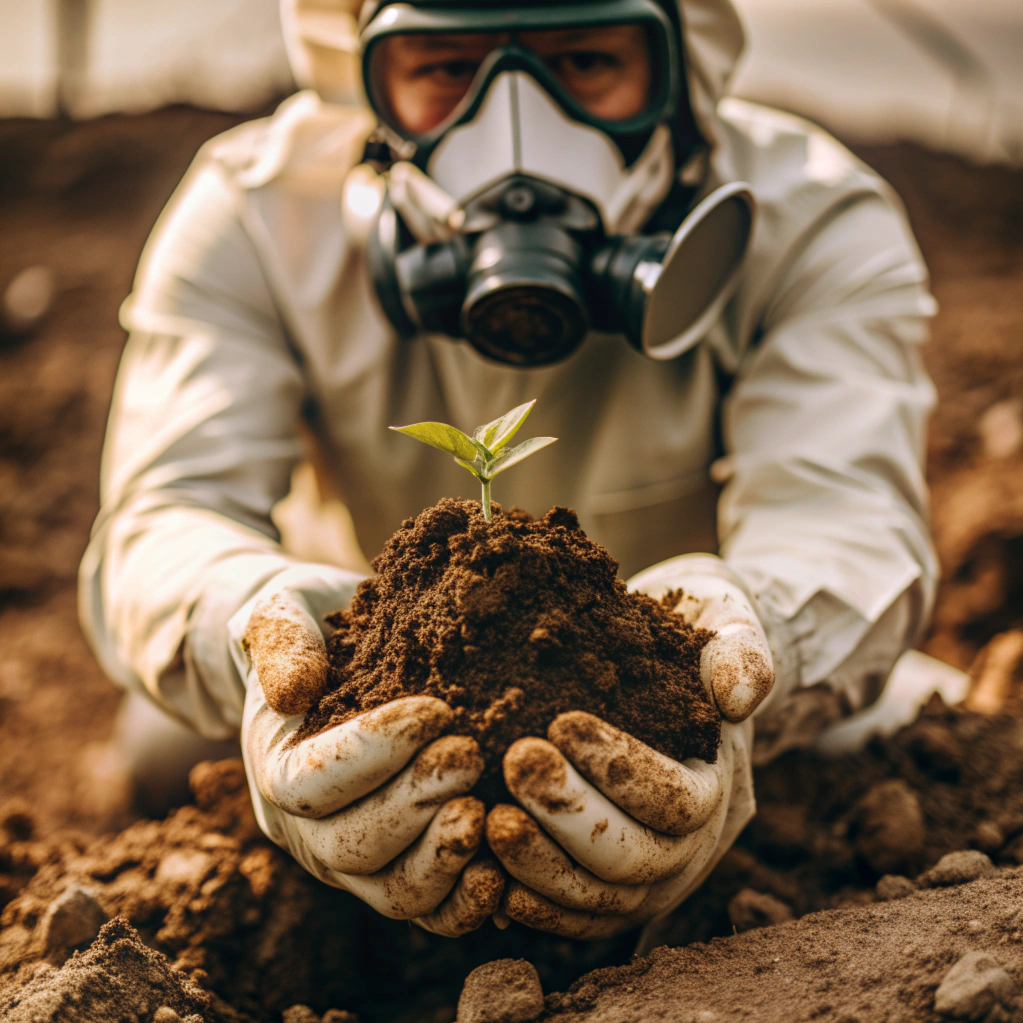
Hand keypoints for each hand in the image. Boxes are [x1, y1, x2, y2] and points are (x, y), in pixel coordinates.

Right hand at [236, 581, 503, 935]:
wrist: (333, 660)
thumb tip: (294, 692)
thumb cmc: (315, 631)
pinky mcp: (398, 872)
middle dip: (417, 801)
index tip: (437, 708)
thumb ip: (281, 640)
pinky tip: (504, 867)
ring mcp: (352, 862)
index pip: (313, 783)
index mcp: (275, 767)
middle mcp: (305, 830)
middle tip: (471, 752)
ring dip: (443, 857)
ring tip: (488, 807)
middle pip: (353, 844)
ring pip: (393, 892)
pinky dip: (466, 901)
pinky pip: (430, 910)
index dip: (374, 752)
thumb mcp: (284, 612)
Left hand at [487, 554, 772, 937]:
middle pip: (635, 857)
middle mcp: (692, 848)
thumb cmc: (690, 642)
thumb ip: (740, 651)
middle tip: (515, 763)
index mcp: (718, 786)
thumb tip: (736, 697)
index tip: (560, 721)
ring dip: (542, 865)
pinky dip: (536, 903)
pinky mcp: (612, 893)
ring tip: (491, 818)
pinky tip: (489, 868)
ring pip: (601, 899)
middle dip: (570, 815)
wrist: (674, 677)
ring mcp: (653, 880)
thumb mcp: (726, 625)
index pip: (675, 797)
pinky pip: (577, 917)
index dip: (620, 766)